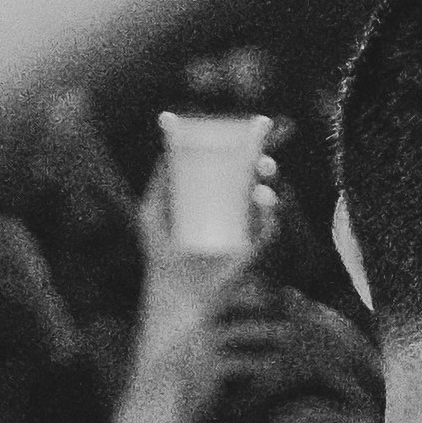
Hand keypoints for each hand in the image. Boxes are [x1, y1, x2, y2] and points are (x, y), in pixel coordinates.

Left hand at [136, 161, 271, 344]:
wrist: (174, 293)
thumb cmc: (161, 254)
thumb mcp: (153, 213)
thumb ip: (161, 183)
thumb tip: (167, 151)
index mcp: (209, 199)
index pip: (230, 169)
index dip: (242, 149)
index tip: (250, 129)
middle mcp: (230, 212)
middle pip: (250, 180)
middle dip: (259, 162)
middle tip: (260, 149)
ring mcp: (243, 230)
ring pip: (263, 200)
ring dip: (268, 181)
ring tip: (265, 168)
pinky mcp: (252, 249)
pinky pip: (267, 227)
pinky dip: (268, 210)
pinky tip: (261, 196)